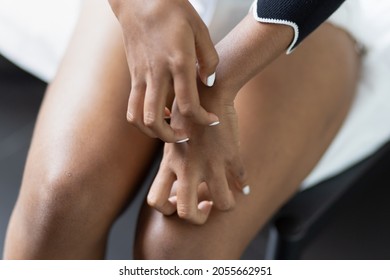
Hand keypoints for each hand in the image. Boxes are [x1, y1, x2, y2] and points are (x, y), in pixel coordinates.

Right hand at [108, 0, 219, 141]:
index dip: (203, 119)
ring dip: (153, 132)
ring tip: (169, 131)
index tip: (213, 120)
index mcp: (177, 62)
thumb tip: (208, 83)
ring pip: (137, 117)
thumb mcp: (200, 29)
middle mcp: (156, 73)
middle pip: (154, 120)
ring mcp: (140, 76)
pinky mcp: (133, 75)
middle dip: (172, 137)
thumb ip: (208, 60)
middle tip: (186, 136)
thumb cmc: (173, 11)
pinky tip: (161, 112)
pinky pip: (133, 106)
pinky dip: (145, 118)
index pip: (188, 104)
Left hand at [147, 84, 249, 224]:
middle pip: (185, 212)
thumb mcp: (171, 138)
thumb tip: (175, 182)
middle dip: (198, 218)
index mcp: (170, 162)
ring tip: (228, 196)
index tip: (181, 200)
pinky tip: (243, 186)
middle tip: (205, 207)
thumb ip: (172, 160)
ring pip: (222, 202)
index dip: (168, 209)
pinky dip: (243, 186)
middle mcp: (187, 166)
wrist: (207, 91)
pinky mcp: (230, 154)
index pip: (156, 200)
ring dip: (227, 204)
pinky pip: (240, 179)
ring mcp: (210, 162)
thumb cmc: (186, 113)